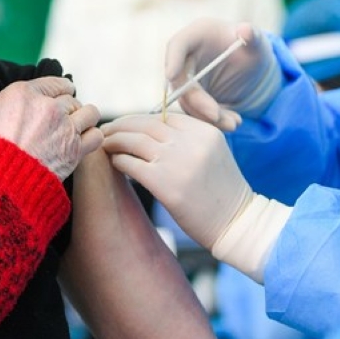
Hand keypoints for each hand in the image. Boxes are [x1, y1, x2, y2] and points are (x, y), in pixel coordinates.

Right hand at [0, 73, 102, 179]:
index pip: (56, 83)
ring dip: (84, 119)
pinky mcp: (75, 150)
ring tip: (76, 127)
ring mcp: (65, 128)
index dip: (58, 90)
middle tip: (62, 118)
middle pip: (72, 98)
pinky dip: (91, 137)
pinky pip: (96, 135)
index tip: (58, 97)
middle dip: (68, 107)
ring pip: (89, 113)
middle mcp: (50, 107)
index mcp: (26, 93)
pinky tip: (82, 142)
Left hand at [103, 113, 251, 248]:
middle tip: (106, 130)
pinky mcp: (164, 183)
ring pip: (133, 140)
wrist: (235, 222)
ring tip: (104, 144)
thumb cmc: (221, 192)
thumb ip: (190, 139)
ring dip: (114, 140)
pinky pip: (130, 163)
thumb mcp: (213, 154)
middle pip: (145, 123)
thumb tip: (153, 131)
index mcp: (204, 132)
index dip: (141, 119)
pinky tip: (116, 163)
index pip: (164, 116)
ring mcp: (177, 161)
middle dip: (121, 125)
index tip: (127, 125)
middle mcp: (190, 142)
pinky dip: (119, 160)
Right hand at [164, 18, 279, 130]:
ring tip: (233, 123)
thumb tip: (246, 30)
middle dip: (196, 101)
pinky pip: (197, 112)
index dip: (172, 59)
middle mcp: (187, 57)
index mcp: (196, 35)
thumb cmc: (251, 46)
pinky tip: (233, 122)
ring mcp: (187, 79)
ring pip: (187, 101)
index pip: (177, 44)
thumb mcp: (257, 41)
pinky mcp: (193, 96)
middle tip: (216, 115)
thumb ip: (253, 35)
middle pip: (180, 81)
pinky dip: (212, 121)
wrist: (251, 66)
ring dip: (206, 116)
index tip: (171, 75)